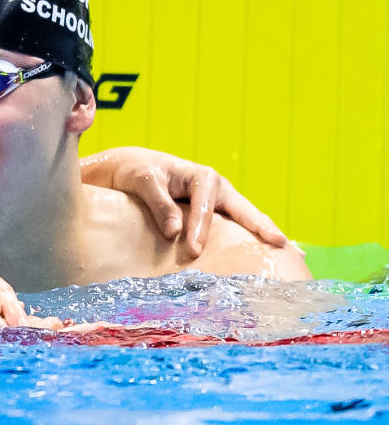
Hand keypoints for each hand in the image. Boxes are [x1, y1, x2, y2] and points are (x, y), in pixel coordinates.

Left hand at [80, 146, 286, 256]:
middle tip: (282, 246)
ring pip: (246, 220)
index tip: (193, 251)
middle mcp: (218, 189)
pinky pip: (236, 228)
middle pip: (245, 210)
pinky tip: (269, 255)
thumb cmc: (140, 173)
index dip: (200, 230)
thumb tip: (174, 231)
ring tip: (290, 255)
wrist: (135, 169)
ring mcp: (221, 203)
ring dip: (264, 235)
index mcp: (202, 177)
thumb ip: (159, 204)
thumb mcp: (144, 182)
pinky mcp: (217, 215)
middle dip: (262, 227)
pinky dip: (252, 239)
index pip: (205, 207)